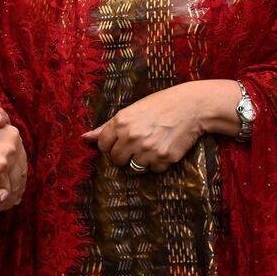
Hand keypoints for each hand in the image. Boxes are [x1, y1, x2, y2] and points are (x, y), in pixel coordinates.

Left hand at [81, 80, 237, 171]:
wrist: (191, 106)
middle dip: (124, 155)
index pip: (103, 146)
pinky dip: (157, 163)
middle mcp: (132, 137)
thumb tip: (84, 138)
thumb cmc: (160, 105)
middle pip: (116, 160)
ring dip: (140, 160)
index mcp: (121, 122)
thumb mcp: (131, 110)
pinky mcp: (164, 159)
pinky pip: (153, 170)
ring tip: (150, 145)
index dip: (110, 145)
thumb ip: (107, 126)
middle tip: (137, 143)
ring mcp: (148, 149)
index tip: (120, 141)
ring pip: (134, 168)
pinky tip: (163, 148)